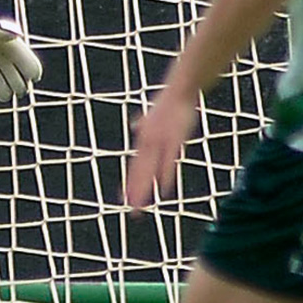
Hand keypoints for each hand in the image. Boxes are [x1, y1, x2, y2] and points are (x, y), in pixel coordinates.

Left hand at [126, 88, 199, 210]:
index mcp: (143, 141)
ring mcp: (160, 143)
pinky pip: (168, 163)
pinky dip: (165, 176)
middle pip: (139, 173)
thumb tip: (136, 124)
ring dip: (145, 189)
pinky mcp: (174, 141)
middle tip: (132, 211)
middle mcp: (147, 144)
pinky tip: (163, 190)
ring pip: (150, 171)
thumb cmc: (167, 104)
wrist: (178, 91)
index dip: (129, 184)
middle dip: (135, 193)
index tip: (124, 199)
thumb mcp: (151, 116)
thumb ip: (142, 123)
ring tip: (140, 205)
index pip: (134, 167)